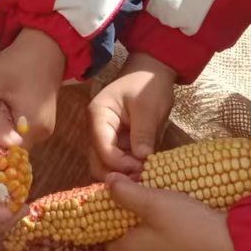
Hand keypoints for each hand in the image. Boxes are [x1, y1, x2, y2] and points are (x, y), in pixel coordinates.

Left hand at [0, 27, 65, 142]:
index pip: (7, 155)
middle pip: (12, 151)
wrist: (46, 46)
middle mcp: (42, 134)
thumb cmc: (19, 63)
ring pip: (16, 142)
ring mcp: (45, 128)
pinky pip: (22, 133)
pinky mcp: (43, 121)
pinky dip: (8, 129)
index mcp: (32, 127)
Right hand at [88, 52, 178, 178]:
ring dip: (123, 174)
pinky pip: (118, 161)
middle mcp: (97, 129)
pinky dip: (129, 169)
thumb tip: (142, 158)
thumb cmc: (148, 84)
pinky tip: (144, 171)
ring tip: (144, 176)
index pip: (102, 147)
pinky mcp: (117, 142)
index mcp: (99, 115)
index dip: (120, 163)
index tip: (141, 167)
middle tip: (141, 178)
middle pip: (98, 161)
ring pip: (106, 165)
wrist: (153, 72)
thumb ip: (143, 133)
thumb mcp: (148, 107)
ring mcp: (106, 136)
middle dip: (118, 173)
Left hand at [103, 177, 245, 250]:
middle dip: (127, 222)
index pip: (107, 248)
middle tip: (132, 197)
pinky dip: (167, 230)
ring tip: (155, 200)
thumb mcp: (152, 202)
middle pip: (128, 244)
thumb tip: (106, 183)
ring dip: (149, 224)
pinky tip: (177, 213)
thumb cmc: (186, 225)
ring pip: (149, 243)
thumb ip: (126, 193)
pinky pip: (168, 244)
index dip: (104, 228)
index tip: (109, 207)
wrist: (233, 246)